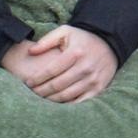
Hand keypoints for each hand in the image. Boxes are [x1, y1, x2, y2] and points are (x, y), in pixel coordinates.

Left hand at [2, 26, 117, 102]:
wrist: (109, 44)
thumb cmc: (82, 38)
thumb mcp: (65, 32)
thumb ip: (47, 41)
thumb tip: (31, 52)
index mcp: (75, 53)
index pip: (51, 70)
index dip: (37, 78)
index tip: (28, 83)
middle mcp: (85, 67)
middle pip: (57, 85)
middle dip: (41, 91)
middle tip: (32, 93)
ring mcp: (92, 79)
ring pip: (67, 96)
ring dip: (51, 100)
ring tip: (41, 99)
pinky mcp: (98, 88)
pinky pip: (79, 102)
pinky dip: (67, 105)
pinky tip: (57, 104)